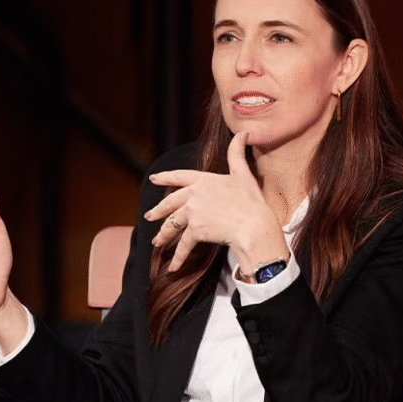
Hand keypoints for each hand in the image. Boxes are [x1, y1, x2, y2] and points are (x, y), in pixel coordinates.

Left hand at [144, 132, 287, 272]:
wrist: (254, 225)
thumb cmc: (251, 200)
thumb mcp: (243, 174)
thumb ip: (237, 154)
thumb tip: (244, 133)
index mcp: (203, 180)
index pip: (179, 176)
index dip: (165, 177)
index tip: (153, 179)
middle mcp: (193, 195)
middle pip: (170, 203)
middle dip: (158, 210)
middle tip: (149, 216)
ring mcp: (192, 213)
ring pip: (172, 225)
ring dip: (163, 235)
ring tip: (156, 242)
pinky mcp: (195, 231)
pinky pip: (183, 246)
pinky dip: (178, 258)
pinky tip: (172, 267)